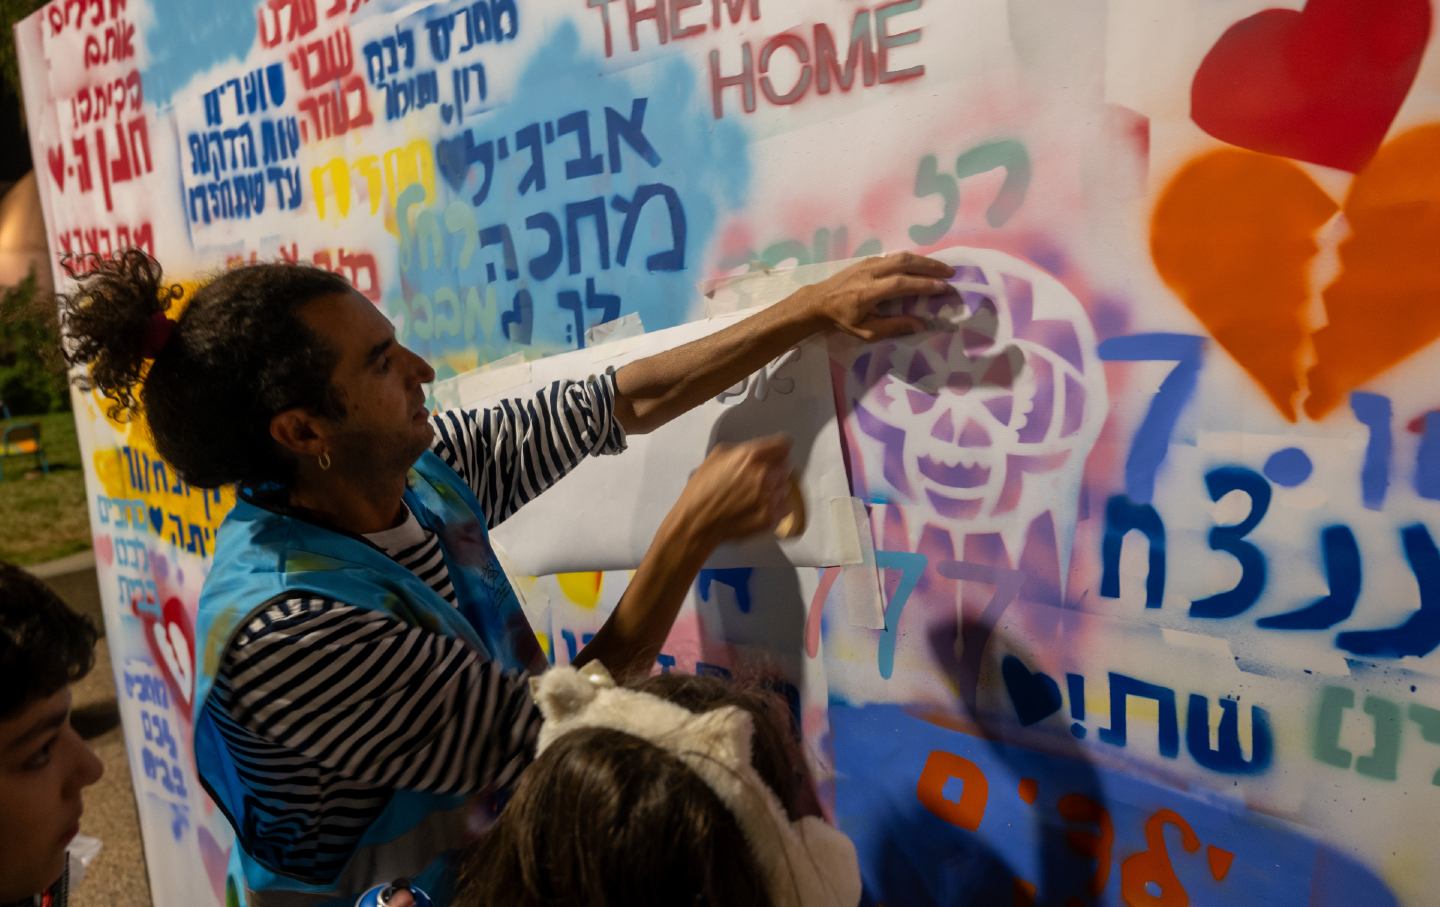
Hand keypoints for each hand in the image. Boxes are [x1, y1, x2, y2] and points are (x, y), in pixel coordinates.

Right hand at [672, 435, 793, 545]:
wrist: (697, 522)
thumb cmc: (702, 489)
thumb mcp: (716, 456)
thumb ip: (743, 449)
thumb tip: (760, 450)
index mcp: (750, 456)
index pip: (784, 444)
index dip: (780, 448)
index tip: (776, 453)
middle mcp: (764, 475)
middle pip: (787, 466)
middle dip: (776, 470)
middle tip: (761, 477)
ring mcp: (770, 497)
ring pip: (787, 486)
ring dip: (777, 489)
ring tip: (757, 495)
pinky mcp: (771, 517)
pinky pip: (786, 506)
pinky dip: (777, 506)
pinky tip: (760, 508)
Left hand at [796, 251, 955, 341]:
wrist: (818, 301)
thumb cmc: (842, 319)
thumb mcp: (866, 331)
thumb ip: (893, 327)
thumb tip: (920, 324)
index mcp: (869, 292)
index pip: (901, 284)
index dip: (923, 284)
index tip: (943, 287)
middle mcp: (870, 273)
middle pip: (905, 263)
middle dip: (930, 267)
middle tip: (950, 272)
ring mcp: (869, 263)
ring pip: (900, 256)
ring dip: (923, 260)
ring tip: (941, 267)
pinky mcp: (867, 260)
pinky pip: (893, 256)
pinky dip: (911, 258)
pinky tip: (922, 264)